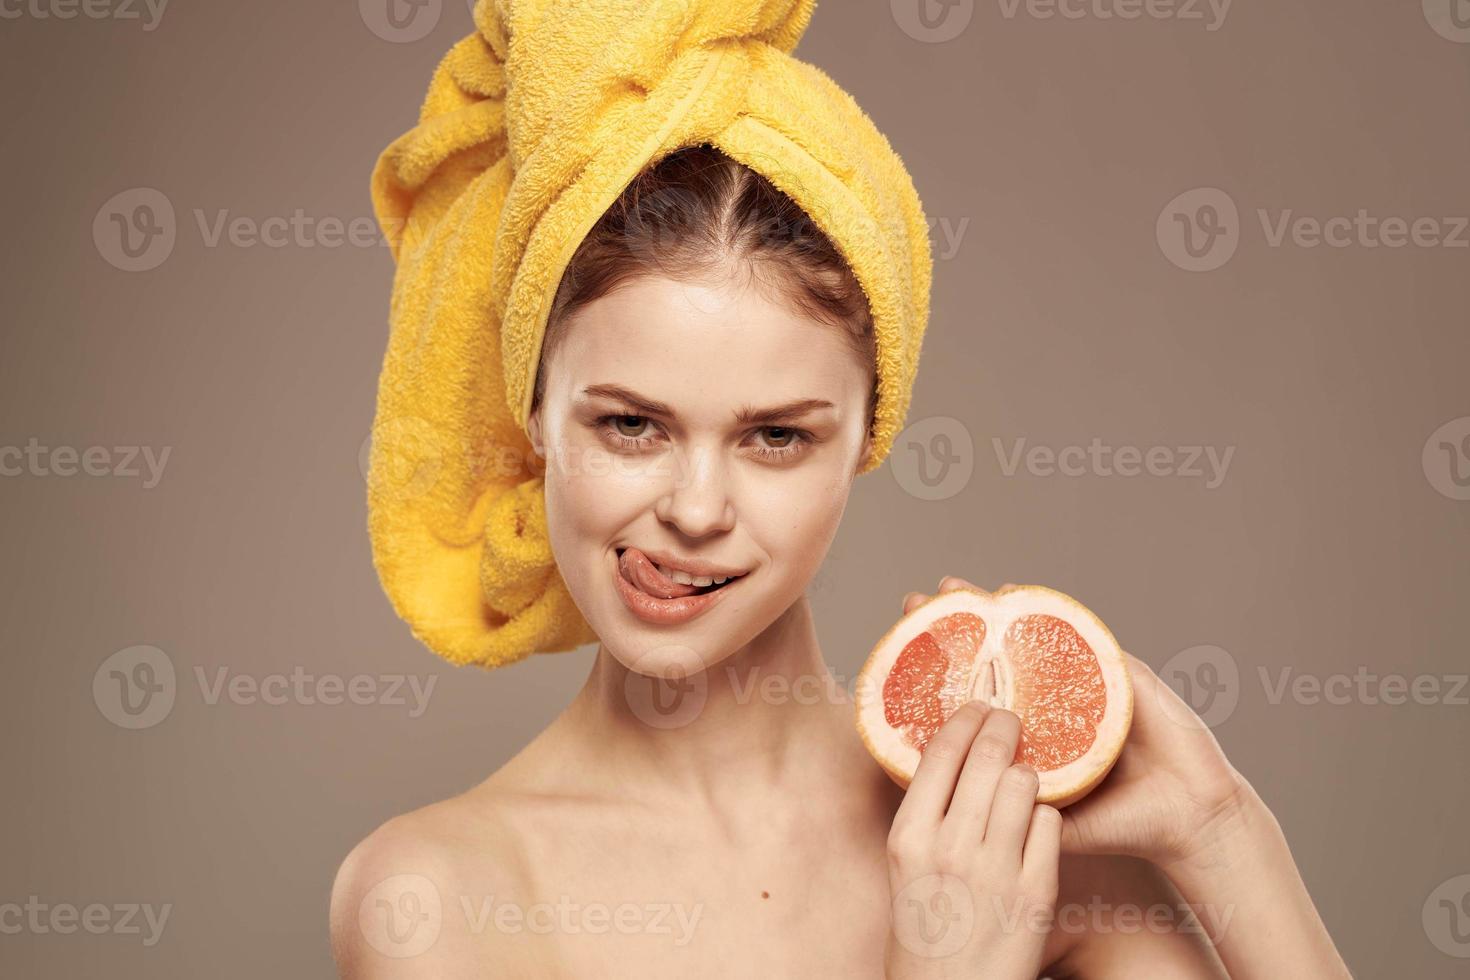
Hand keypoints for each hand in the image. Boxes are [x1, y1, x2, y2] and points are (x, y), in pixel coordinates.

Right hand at [884, 700, 1059, 978]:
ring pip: (1026, 784)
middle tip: (1013, 719)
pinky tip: (1039, 822)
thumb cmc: (923, 936)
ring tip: (1026, 777)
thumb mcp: (904, 870)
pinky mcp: (1036, 893)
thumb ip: (923, 816)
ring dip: (1028, 774)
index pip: (941, 752)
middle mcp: (950, 848)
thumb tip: (944, 757)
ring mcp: (996, 870)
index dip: (964, 720)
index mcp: (909, 838)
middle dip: (1005, 727)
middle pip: (988, 758)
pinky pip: (1051, 824)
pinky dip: (1047, 816)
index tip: (977, 707)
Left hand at [904, 577, 1251, 869]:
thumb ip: (1009, 804)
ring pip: (1036, 636)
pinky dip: (1048, 616)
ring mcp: (1090, 682)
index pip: (983, 692)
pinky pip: (1082, 639)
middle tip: (918, 600)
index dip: (944, 669)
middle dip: (958, 624)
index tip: (902, 649)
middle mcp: (1058, 700)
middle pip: (1001, 653)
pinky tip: (1017, 599)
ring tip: (956, 588)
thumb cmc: (1126, 824)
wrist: (1190, 821)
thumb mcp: (1052, 815)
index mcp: (1038, 730)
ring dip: (993, 608)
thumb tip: (947, 804)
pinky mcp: (1121, 674)